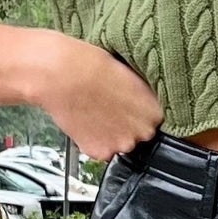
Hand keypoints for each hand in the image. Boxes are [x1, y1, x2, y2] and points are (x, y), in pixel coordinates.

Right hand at [30, 32, 163, 159]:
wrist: (62, 75)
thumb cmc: (91, 66)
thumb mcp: (129, 74)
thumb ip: (140, 96)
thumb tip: (140, 103)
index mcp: (155, 110)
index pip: (156, 119)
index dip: (140, 112)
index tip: (129, 105)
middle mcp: (144, 131)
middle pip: (140, 134)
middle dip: (127, 124)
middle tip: (109, 107)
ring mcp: (122, 144)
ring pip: (120, 143)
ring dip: (110, 133)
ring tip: (95, 112)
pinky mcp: (100, 153)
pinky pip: (100, 150)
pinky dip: (93, 140)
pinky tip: (85, 121)